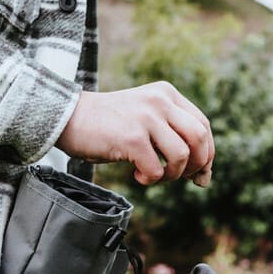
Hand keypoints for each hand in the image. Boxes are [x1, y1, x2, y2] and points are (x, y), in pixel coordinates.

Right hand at [55, 82, 213, 186]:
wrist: (66, 117)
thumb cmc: (108, 126)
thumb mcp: (146, 122)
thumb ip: (174, 140)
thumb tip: (205, 179)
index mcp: (166, 94)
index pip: (203, 125)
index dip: (206, 154)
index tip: (199, 174)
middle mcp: (159, 101)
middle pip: (200, 138)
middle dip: (197, 165)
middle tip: (180, 177)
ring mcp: (146, 118)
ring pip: (182, 155)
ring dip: (172, 175)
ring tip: (154, 174)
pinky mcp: (132, 137)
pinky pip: (158, 169)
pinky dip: (151, 179)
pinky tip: (137, 174)